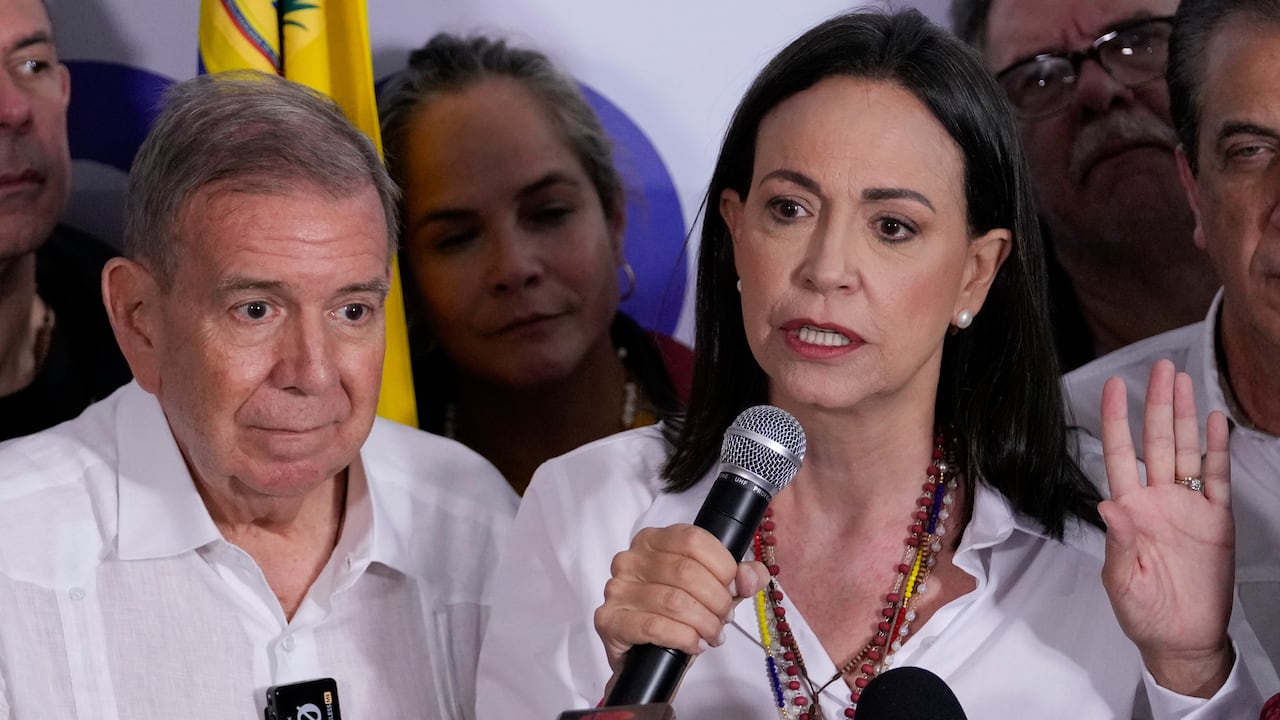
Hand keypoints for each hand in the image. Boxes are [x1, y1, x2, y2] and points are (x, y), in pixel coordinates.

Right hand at [593, 524, 767, 676]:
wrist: (645, 658)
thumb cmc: (676, 616)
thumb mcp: (713, 590)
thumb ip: (739, 577)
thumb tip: (751, 576)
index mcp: (653, 540)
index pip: (694, 540)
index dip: (723, 566)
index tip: (735, 588)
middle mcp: (631, 559)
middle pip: (687, 572)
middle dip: (717, 600)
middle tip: (725, 619)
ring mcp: (617, 588)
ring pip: (674, 601)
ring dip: (704, 623)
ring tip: (713, 635)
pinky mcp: (609, 619)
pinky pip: (654, 626)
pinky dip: (684, 638)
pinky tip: (694, 644)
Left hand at [1099, 359, 1234, 696]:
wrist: (1182, 638)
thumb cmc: (1144, 612)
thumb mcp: (1123, 579)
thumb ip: (1119, 542)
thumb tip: (1109, 506)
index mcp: (1129, 510)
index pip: (1119, 454)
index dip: (1117, 420)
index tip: (1115, 386)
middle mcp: (1157, 499)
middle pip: (1156, 441)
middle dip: (1156, 403)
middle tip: (1160, 367)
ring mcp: (1188, 506)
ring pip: (1186, 450)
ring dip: (1184, 415)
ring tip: (1183, 380)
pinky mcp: (1216, 519)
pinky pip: (1217, 477)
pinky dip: (1217, 449)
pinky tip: (1216, 421)